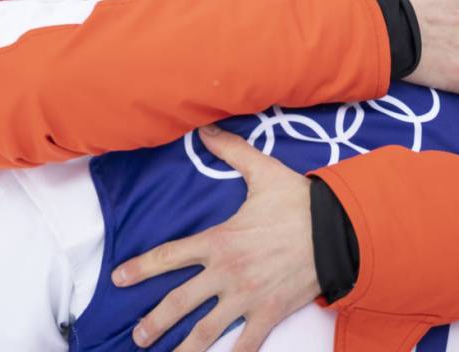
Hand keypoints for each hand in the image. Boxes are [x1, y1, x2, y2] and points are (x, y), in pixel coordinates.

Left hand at [112, 125, 319, 351]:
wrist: (338, 230)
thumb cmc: (299, 202)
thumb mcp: (262, 171)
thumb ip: (230, 151)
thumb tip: (205, 129)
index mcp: (219, 240)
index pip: (169, 256)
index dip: (141, 269)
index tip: (119, 279)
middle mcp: (227, 273)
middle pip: (180, 302)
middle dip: (154, 322)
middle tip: (138, 336)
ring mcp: (248, 297)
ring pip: (207, 330)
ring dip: (183, 348)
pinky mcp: (270, 313)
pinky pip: (246, 344)